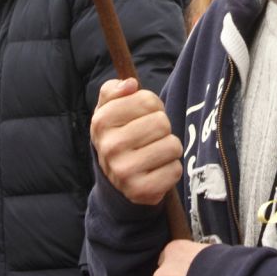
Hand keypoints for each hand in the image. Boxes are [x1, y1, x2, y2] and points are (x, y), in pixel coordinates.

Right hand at [91, 78, 182, 204]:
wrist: (114, 179)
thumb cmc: (118, 134)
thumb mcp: (109, 108)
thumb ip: (114, 89)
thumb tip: (130, 84)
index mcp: (101, 122)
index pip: (147, 100)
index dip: (152, 106)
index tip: (144, 115)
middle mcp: (110, 147)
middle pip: (162, 123)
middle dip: (162, 127)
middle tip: (151, 136)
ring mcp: (124, 171)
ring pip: (173, 145)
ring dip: (169, 147)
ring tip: (155, 152)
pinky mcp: (141, 191)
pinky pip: (175, 170)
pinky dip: (171, 168)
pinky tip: (156, 170)